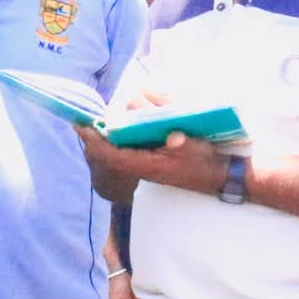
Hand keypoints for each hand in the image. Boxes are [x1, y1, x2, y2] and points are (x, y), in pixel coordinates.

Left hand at [76, 125, 231, 196]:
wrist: (217, 177)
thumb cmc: (204, 163)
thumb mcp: (195, 149)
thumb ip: (182, 142)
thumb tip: (173, 137)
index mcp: (148, 165)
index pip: (112, 156)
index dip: (95, 143)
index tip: (81, 127)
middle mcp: (142, 166)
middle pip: (110, 153)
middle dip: (97, 137)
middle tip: (85, 121)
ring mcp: (146, 164)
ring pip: (118, 151)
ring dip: (109, 136)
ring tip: (102, 120)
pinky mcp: (152, 160)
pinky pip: (129, 149)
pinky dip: (122, 137)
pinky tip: (122, 125)